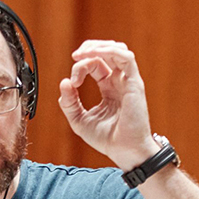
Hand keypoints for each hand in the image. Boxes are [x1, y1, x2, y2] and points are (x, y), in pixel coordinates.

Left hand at [58, 41, 155, 170]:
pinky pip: (126, 58)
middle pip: (107, 52)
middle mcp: (119, 82)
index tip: (72, 82)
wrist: (124, 151)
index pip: (96, 65)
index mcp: (109, 88)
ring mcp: (128, 81)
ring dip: (99, 47)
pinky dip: (109, 51)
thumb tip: (64, 82)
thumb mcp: (79, 120)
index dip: (80, 66)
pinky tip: (95, 55)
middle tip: (75, 55)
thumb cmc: (107, 139)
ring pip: (118, 50)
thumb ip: (69, 103)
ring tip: (83, 53)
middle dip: (89, 48)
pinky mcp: (134, 83)